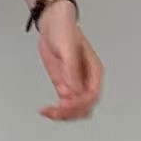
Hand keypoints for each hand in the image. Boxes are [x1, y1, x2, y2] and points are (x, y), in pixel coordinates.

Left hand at [36, 4, 102, 120]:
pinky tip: (46, 110)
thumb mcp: (68, 49)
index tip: (65, 102)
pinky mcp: (63, 86)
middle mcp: (86, 80)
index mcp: (94, 70)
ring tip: (49, 112)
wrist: (52, 25)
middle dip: (72, 112)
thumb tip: (72, 91)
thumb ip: (71, 70)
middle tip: (56, 111)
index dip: (79, 102)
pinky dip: (56, 111)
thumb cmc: (64, 31)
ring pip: (76, 109)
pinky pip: (64, 105)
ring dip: (65, 115)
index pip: (92, 94)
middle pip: (86, 106)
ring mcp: (75, 85)